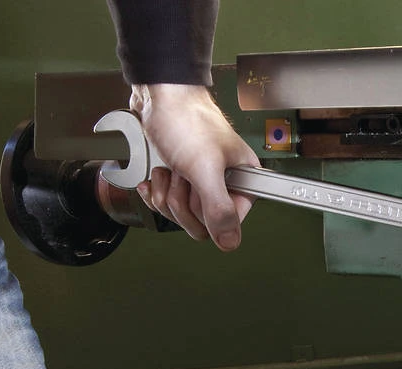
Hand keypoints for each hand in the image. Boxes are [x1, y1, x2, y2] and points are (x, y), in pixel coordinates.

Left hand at [130, 83, 259, 250]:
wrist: (159, 95)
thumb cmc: (186, 120)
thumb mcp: (204, 168)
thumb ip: (218, 209)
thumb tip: (230, 241)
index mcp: (245, 181)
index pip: (230, 223)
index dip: (208, 214)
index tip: (201, 193)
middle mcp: (226, 184)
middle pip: (203, 223)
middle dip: (182, 202)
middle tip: (184, 177)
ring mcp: (202, 183)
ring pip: (182, 214)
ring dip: (167, 193)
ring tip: (171, 169)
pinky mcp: (182, 179)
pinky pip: (168, 203)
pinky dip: (156, 190)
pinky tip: (158, 175)